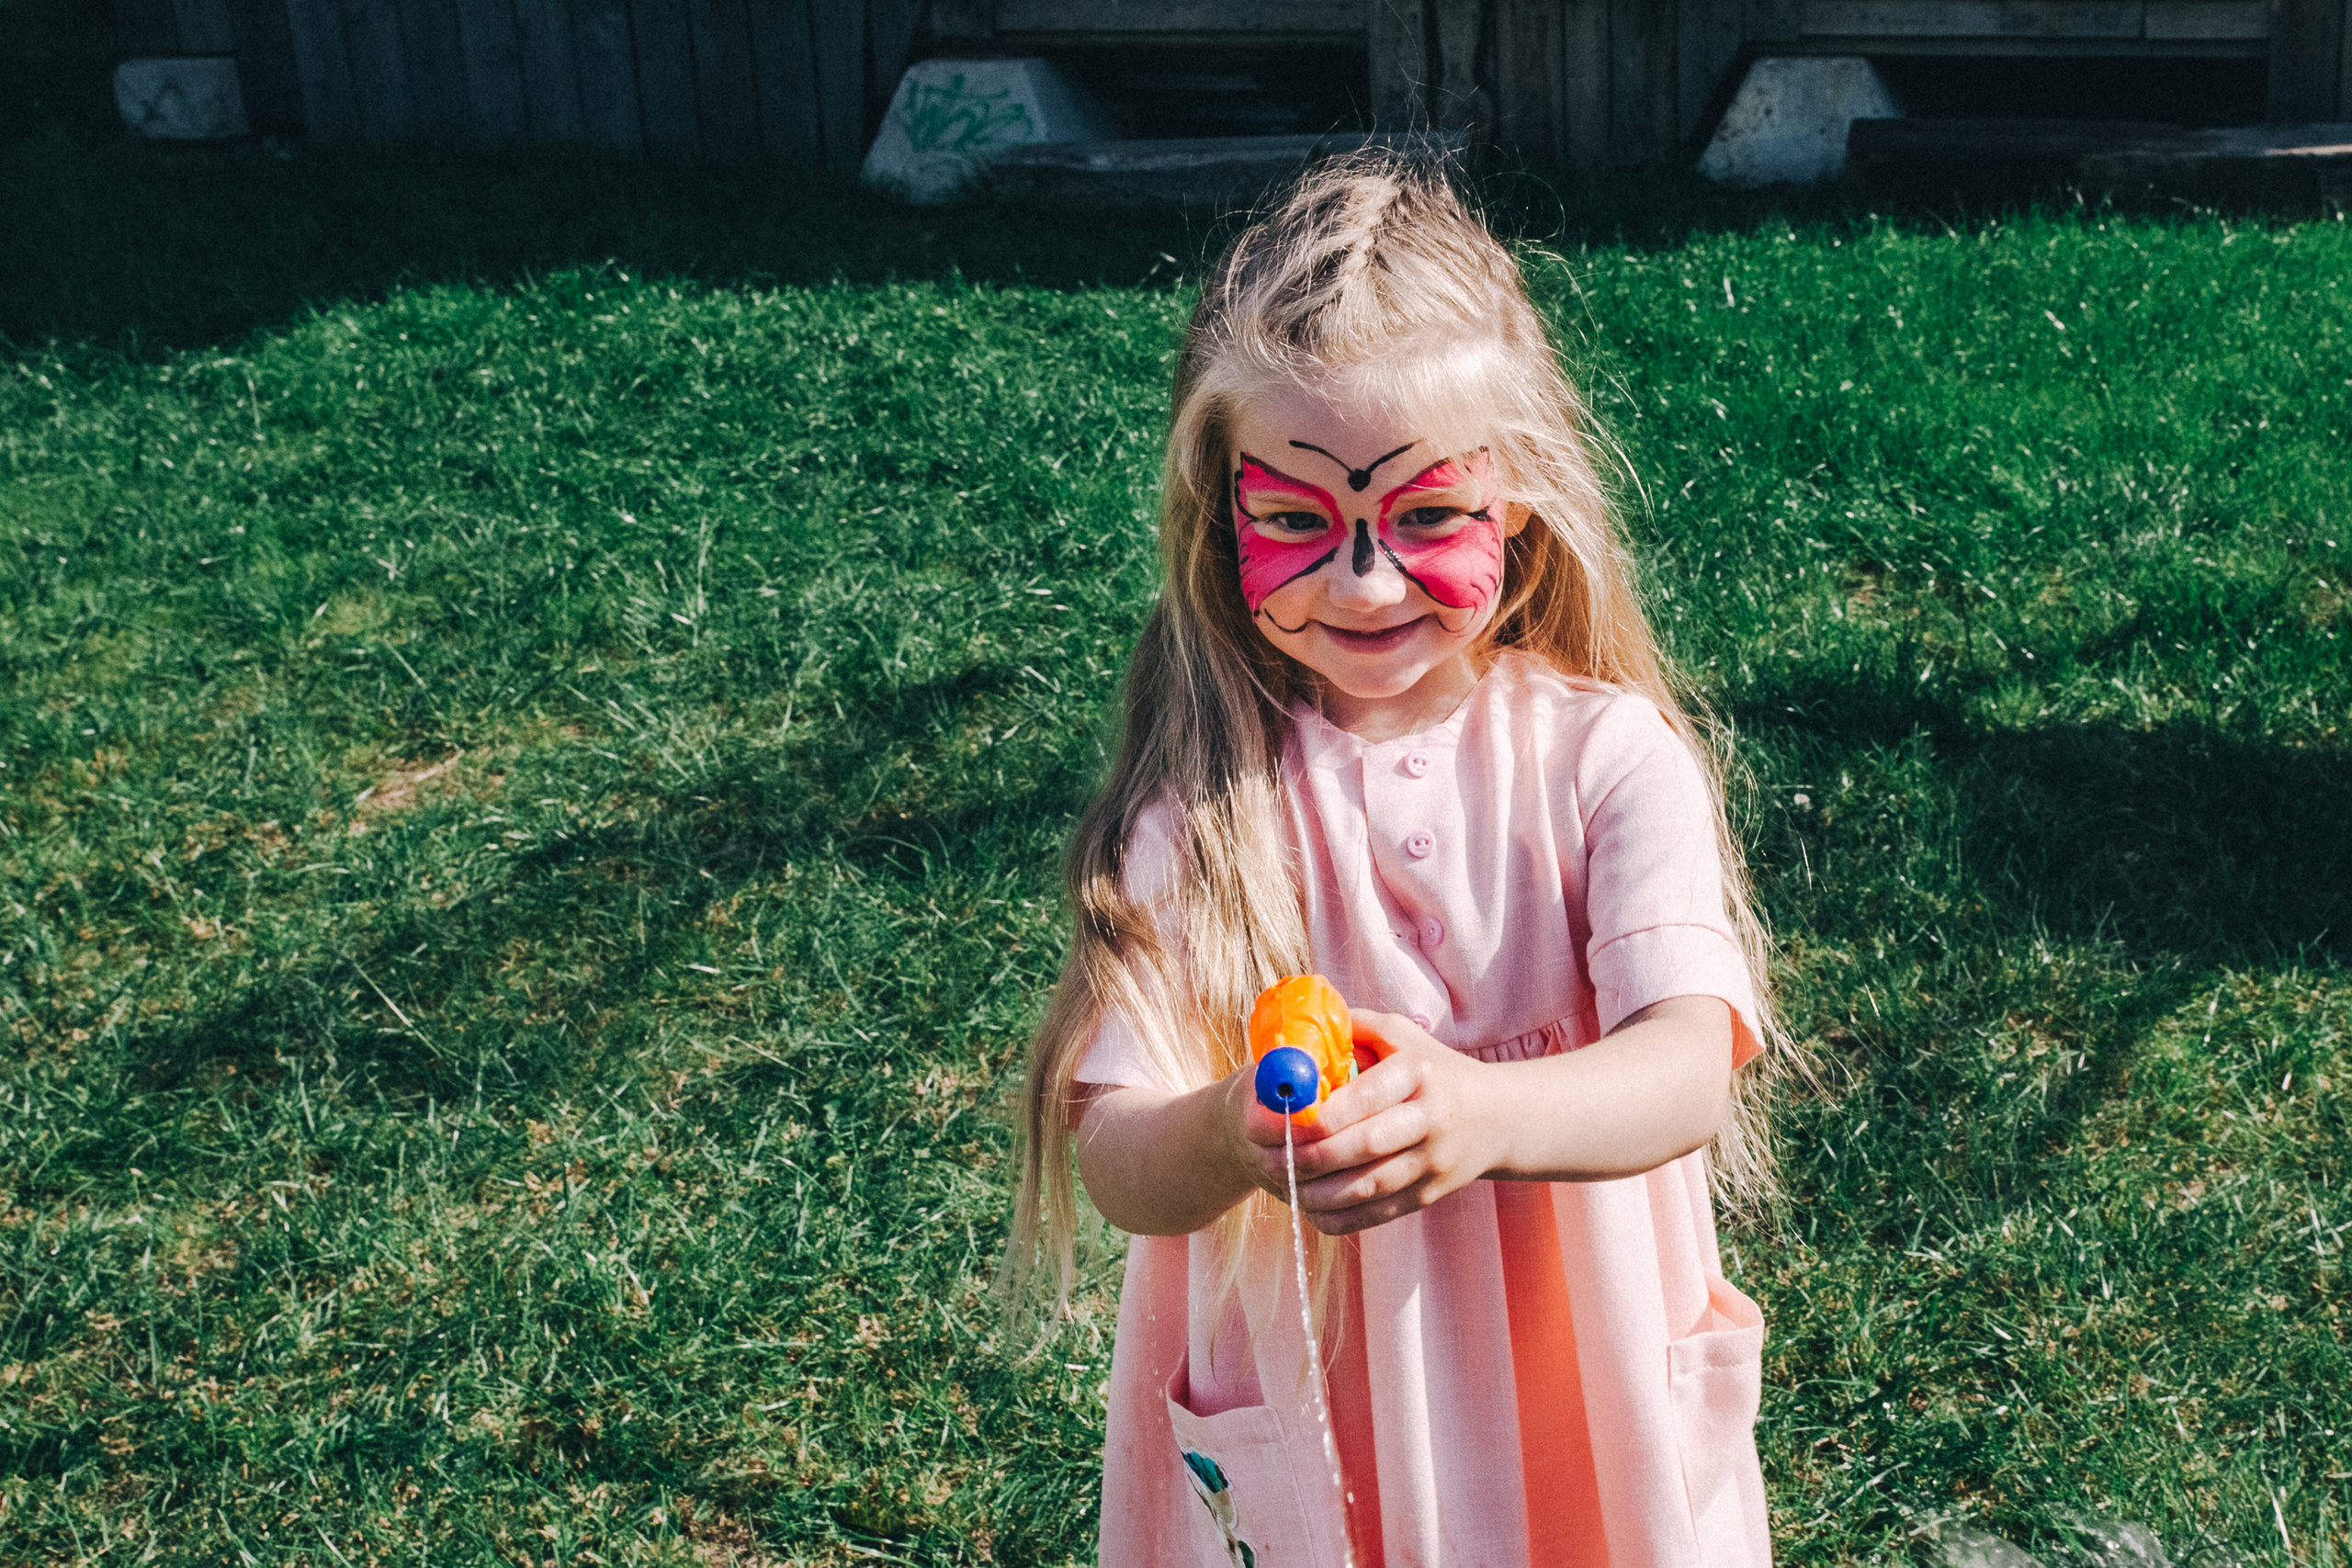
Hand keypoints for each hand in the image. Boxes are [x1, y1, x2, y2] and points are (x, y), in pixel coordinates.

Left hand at [1239, 1010, 1505, 1234]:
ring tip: (1283, 1183)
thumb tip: (1301, 1030)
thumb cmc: (1433, 1069)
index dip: (1322, 1113)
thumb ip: (1353, 1027)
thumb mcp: (1401, 1036)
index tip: (1284, 1118)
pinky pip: (1377, 1214)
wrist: (1496, 1118)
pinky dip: (1339, 1216)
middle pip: (1367, 1145)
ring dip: (1319, 1192)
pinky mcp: (1428, 1195)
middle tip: (1270, 1156)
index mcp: (1419, 1074)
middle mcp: (1431, 1119)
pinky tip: (1309, 1208)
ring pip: (1370, 1187)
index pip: (1366, 1097)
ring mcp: (1432, 1163)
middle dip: (1312, 1155)